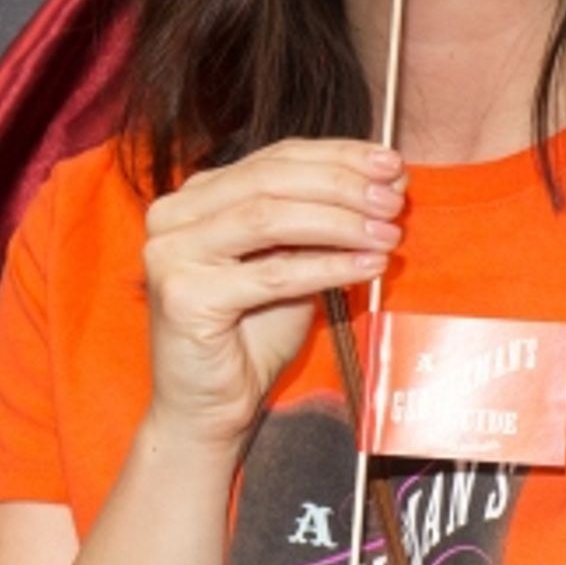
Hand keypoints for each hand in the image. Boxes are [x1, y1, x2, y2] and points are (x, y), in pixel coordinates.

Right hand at [141, 137, 405, 454]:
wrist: (210, 408)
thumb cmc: (251, 337)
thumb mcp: (292, 265)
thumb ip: (322, 224)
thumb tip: (383, 182)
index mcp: (198, 197)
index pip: (275, 158)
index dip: (337, 156)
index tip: (390, 163)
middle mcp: (174, 216)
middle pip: (271, 181)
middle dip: (342, 186)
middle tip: (394, 198)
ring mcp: (171, 254)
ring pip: (268, 219)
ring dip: (339, 222)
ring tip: (387, 231)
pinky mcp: (183, 297)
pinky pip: (271, 274)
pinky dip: (327, 267)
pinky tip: (367, 266)